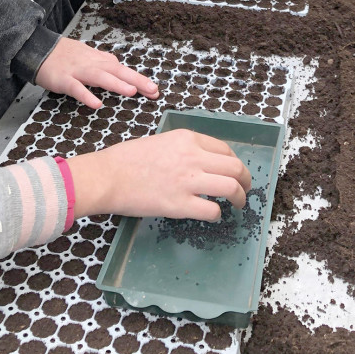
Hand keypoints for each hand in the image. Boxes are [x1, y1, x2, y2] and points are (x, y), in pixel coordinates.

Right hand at [35, 38, 158, 108]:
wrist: (37, 48)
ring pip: (100, 76)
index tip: (153, 89)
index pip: (121, 68)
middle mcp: (90, 63)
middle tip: (152, 90)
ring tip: (132, 91)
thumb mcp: (86, 55)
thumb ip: (102, 61)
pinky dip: (86, 95)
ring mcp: (77, 71)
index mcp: (97, 59)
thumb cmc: (62, 54)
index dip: (138, 78)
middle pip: (116, 70)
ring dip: (116, 83)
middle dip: (136, 80)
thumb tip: (118, 66)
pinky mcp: (63, 79)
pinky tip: (96, 104)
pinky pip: (76, 88)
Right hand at [68, 129, 251, 221]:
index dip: (234, 163)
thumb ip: (184, 149)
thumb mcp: (161, 141)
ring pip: (231, 188)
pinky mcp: (180, 205)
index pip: (224, 149)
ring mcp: (188, 182)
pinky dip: (217, 214)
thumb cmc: (128, 158)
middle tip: (245, 188)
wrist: (109, 176)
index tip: (235, 172)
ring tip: (239, 204)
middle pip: (234, 167)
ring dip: (240, 197)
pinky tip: (213, 215)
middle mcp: (192, 157)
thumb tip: (201, 162)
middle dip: (246, 180)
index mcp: (187, 139)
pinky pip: (212, 210)